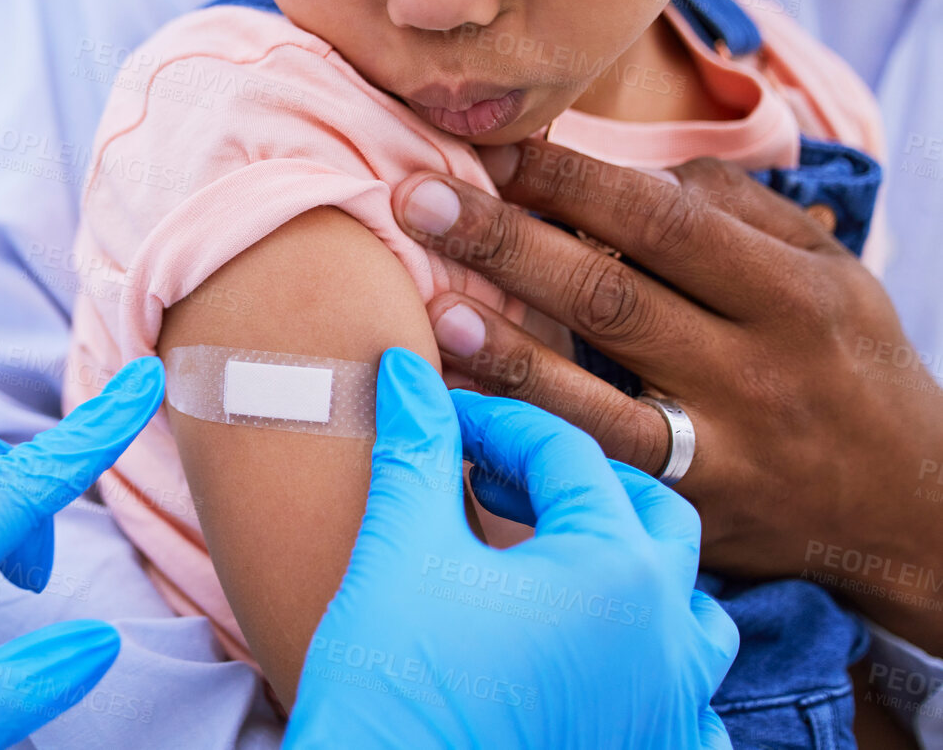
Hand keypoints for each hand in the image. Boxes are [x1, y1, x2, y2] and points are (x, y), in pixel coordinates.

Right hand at [286, 348, 738, 748]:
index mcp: (616, 570)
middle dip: (576, 486)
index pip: (568, 455)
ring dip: (629, 570)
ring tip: (553, 562)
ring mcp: (673, 711)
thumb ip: (418, 450)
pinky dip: (651, 668)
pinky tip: (590, 662)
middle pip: (653, 518)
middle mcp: (669, 637)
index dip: (498, 425)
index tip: (445, 423)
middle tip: (498, 481)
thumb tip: (407, 371)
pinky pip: (688, 706)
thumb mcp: (402, 549)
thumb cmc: (394, 684)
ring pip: (689, 612)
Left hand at [391, 137, 942, 647]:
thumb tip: (631, 165)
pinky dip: (524, 436)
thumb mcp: (829, 273)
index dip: (570, 180)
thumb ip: (737, 210)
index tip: (491, 149)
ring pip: (596, 396)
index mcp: (791, 293)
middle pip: (612, 296)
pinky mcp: (687, 513)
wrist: (909, 516)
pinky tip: (461, 404)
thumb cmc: (847, 366)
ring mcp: (719, 450)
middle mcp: (755, 371)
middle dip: (507, 243)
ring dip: (505, 349)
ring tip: (431, 305)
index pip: (664, 221)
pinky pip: (591, 469)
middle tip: (416, 199)